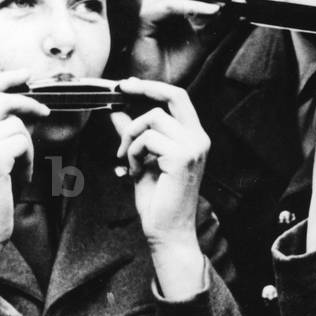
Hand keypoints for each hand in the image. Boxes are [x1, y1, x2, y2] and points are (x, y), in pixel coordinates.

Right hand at [0, 69, 49, 289]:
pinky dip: (29, 160)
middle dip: (28, 102)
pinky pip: (24, 143)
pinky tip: (19, 178)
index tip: (26, 75)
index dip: (6, 78)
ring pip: (17, 124)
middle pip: (1, 98)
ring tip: (19, 169)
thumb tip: (21, 104)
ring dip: (27, 147)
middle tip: (45, 112)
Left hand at [111, 78, 209, 296]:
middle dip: (144, 88)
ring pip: (151, 119)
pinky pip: (146, 139)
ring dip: (131, 138)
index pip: (179, 99)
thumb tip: (116, 113)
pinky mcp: (181, 157)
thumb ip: (133, 135)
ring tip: (129, 160)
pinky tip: (135, 172)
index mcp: (194, 138)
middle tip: (121, 89)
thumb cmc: (158, 200)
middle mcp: (199, 139)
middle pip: (172, 96)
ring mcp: (193, 147)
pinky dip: (132, 153)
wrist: (167, 231)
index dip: (154, 87)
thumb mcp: (142, 160)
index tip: (129, 84)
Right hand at [129, 0, 240, 83]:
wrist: (155, 87)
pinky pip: (170, 5)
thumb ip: (222, 27)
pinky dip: (193, 6)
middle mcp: (161, 1)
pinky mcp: (144, 18)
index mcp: (174, 3)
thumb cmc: (174, 67)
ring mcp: (151, 7)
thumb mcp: (206, 42)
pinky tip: (213, 11)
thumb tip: (244, 13)